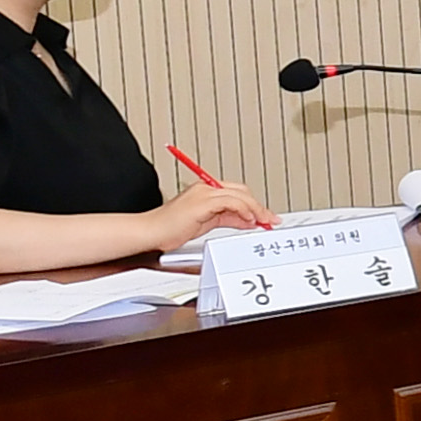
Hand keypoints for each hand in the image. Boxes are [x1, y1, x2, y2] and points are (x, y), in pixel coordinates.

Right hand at [150, 180, 272, 246]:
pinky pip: (231, 202)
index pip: (237, 192)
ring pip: (239, 195)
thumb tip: (248, 220)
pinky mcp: (202, 202)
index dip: (255, 204)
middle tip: (270, 220)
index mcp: (205, 190)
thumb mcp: (207, 223)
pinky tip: (248, 220)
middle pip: (241, 191)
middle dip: (259, 206)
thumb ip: (229, 219)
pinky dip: (243, 210)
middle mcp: (205, 188)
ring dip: (255, 209)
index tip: (267, 216)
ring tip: (263, 221)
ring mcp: (203, 193)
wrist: (150, 233)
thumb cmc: (171, 229)